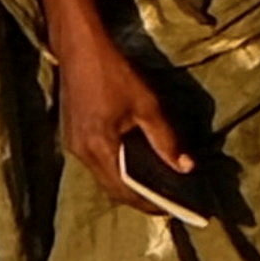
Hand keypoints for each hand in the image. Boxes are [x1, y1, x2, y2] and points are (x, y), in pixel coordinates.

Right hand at [50, 25, 192, 215]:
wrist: (79, 49)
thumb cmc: (115, 74)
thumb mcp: (147, 106)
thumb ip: (166, 140)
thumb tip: (186, 167)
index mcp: (98, 148)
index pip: (125, 190)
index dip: (149, 203)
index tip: (173, 210)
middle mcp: (81, 152)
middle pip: (112, 188)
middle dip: (140, 198)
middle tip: (170, 202)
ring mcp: (73, 145)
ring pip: (104, 175)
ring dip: (129, 184)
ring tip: (160, 186)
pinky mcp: (73, 135)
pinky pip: (98, 162)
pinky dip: (118, 168)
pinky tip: (139, 164)